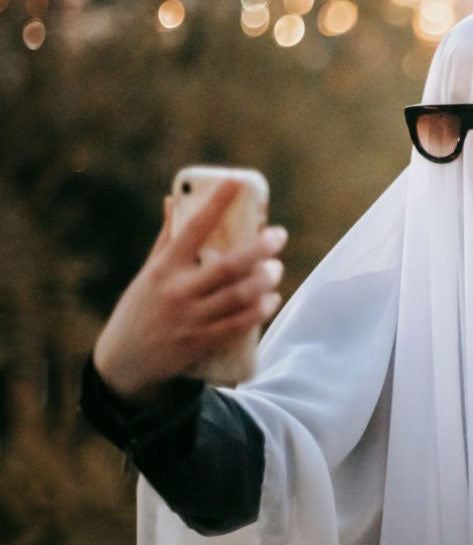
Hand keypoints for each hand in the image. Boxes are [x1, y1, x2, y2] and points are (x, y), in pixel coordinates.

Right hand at [93, 179, 286, 404]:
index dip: (216, 204)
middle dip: (258, 249)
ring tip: (277, 269)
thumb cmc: (141, 307)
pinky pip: (236, 324)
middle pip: (226, 266)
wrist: (122, 362)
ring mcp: (190, 318)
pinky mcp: (199, 342)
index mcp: (164, 267)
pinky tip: (271, 299)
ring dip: (264, 281)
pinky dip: (258, 311)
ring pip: (237, 296)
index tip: (235, 182)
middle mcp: (177, 291)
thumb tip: (174, 198)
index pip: (192, 228)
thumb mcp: (149, 271)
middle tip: (278, 235)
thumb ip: (167, 237)